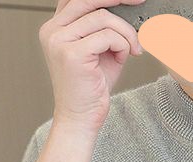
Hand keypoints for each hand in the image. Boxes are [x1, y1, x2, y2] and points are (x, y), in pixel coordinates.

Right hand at [39, 0, 146, 133]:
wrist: (81, 118)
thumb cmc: (90, 89)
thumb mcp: (100, 51)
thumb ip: (106, 29)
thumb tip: (127, 9)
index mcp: (56, 27)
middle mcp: (53, 30)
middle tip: (140, 2)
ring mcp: (59, 41)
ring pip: (103, 17)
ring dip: (126, 33)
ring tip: (133, 49)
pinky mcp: (72, 54)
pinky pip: (108, 36)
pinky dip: (123, 46)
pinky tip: (123, 59)